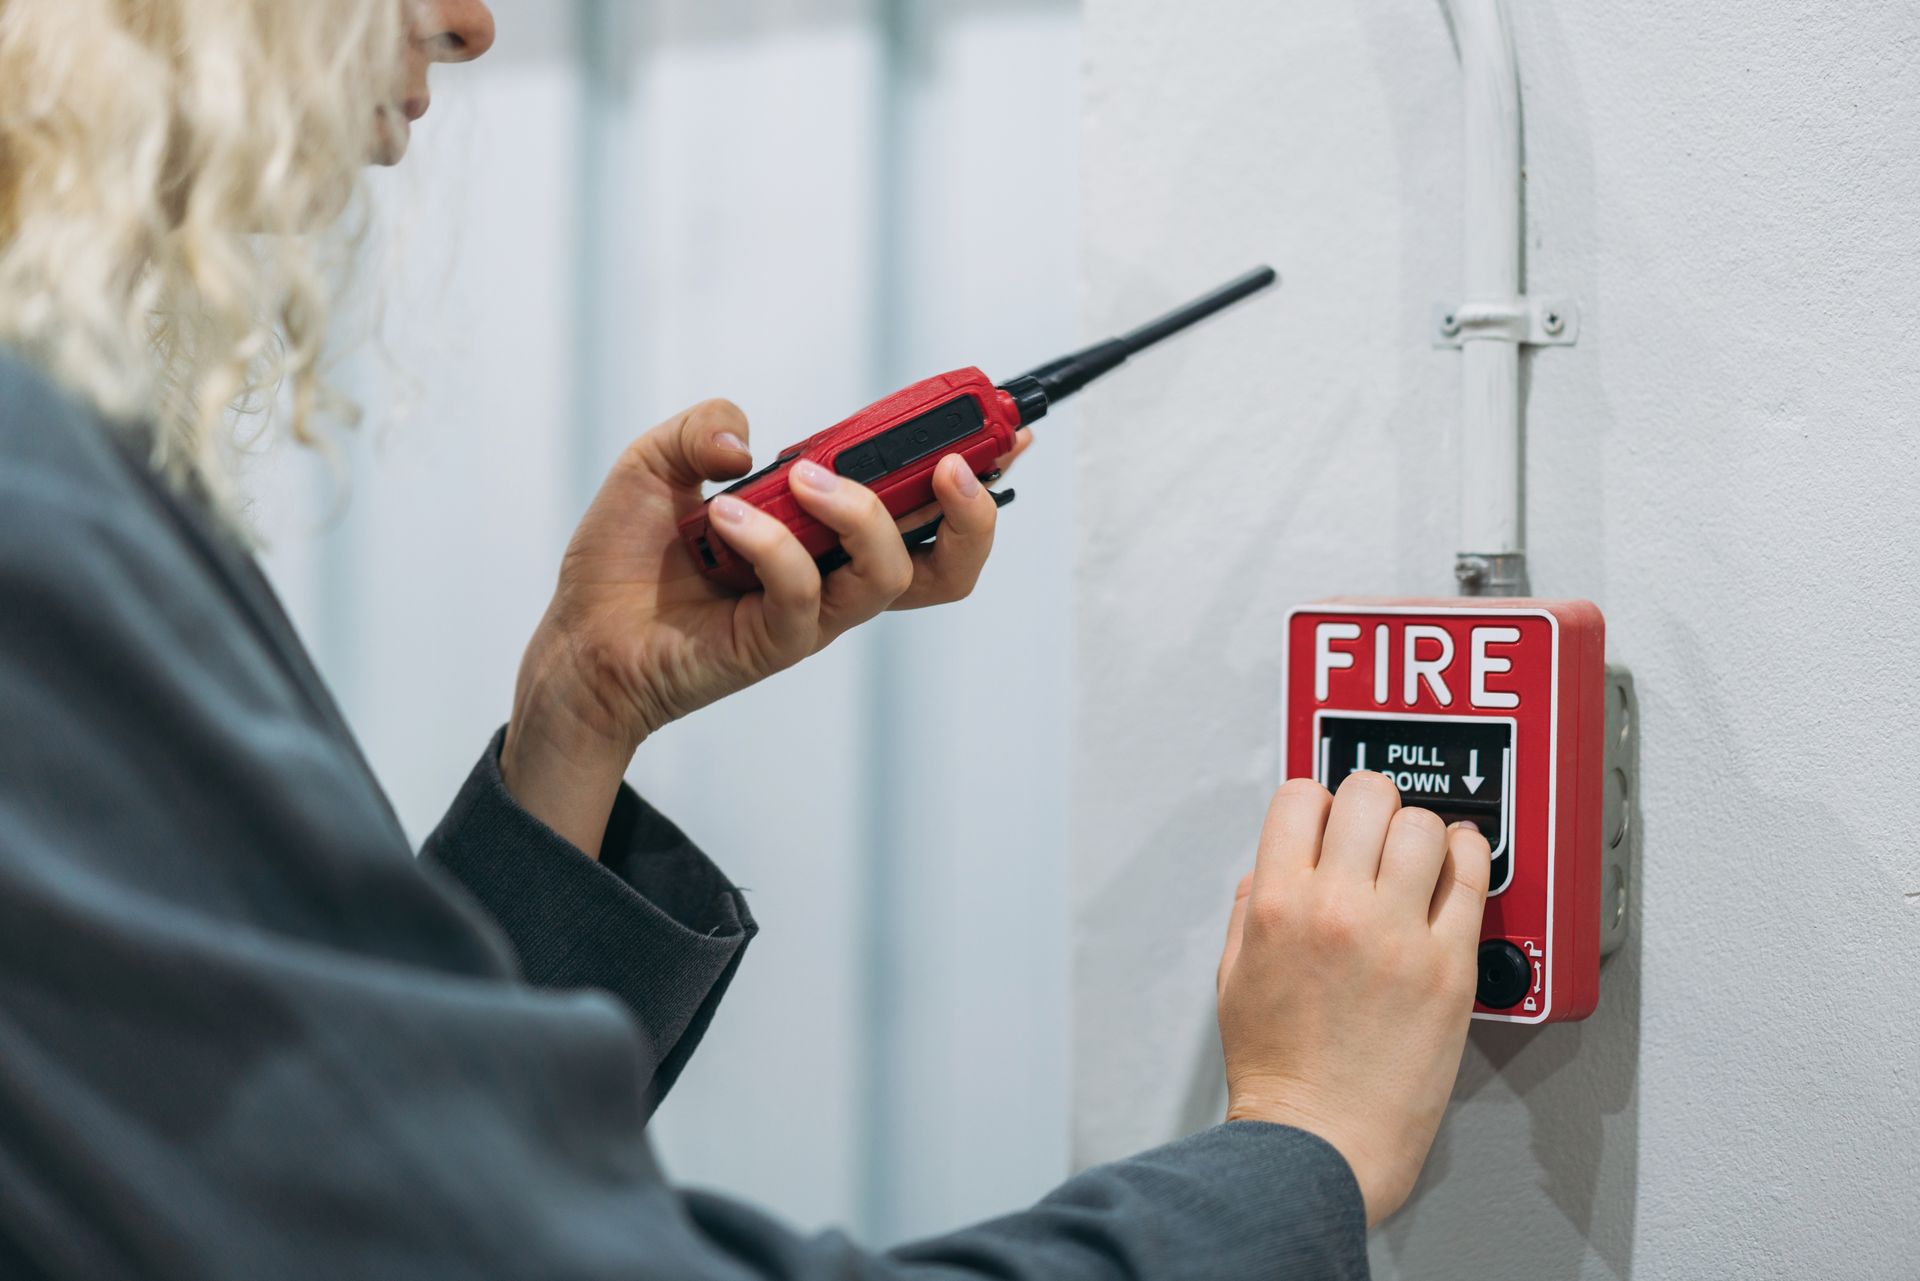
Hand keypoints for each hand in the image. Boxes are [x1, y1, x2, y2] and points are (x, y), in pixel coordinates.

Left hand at [501, 399, 1010, 854]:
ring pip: (894, 573)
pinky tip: (722, 520)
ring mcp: (814, 610)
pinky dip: (772, 545)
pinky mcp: (779, 642)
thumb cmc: (628, 559)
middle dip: (973, 509)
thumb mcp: (658, 461)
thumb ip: (706, 426)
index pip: (921, 500)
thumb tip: (751, 442)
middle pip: (948, 559)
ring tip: (806, 479)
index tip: (1003, 429)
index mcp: (827, 524)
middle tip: (949, 467)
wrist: (579, 638)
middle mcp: (836, 569)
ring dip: (863, 513)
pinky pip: (805, 593)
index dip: (974, 467)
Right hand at [1215, 773, 1491, 1225]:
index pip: (1300, 797)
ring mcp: (1397, 934)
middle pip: (1367, 794)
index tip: (1327, 822)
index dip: (1315, 803)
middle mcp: (1337, 907)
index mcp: (1277, 905)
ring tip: (1416, 858)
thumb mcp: (1233, 977)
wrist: (1321, 1140)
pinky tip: (1458, 865)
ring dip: (1418, 833)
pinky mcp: (1449, 965)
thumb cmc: (1279, 1072)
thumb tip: (1270, 869)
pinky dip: (1468, 858)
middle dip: (1370, 805)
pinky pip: (1472, 878)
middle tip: (1374, 832)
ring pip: (1424, 825)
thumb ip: (1248, 910)